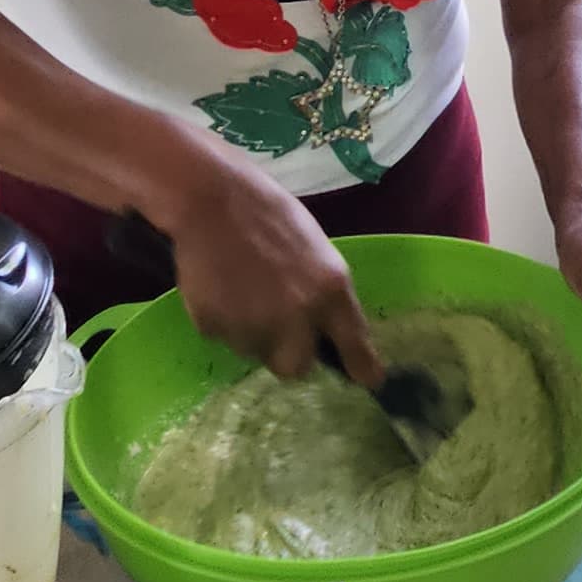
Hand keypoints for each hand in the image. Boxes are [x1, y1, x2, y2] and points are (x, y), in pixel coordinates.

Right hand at [150, 152, 383, 386]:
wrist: (212, 198)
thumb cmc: (270, 215)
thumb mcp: (317, 251)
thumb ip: (325, 295)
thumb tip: (328, 332)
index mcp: (330, 291)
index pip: (355, 345)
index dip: (363, 369)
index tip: (369, 382)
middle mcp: (297, 316)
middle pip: (296, 368)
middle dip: (288, 354)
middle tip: (278, 327)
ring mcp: (254, 325)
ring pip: (256, 352)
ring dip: (253, 334)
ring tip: (243, 290)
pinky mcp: (216, 327)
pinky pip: (225, 337)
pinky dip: (224, 321)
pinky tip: (221, 286)